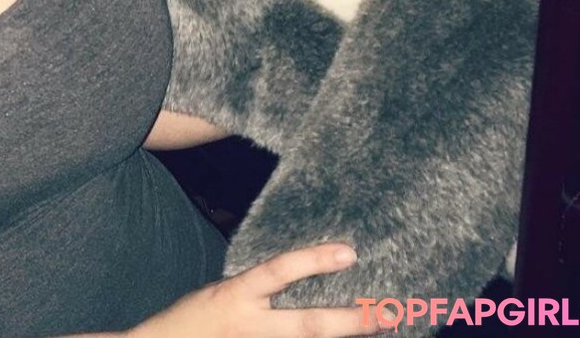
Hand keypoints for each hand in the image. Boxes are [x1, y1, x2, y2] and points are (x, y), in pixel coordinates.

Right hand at [130, 244, 387, 337]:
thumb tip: (299, 277)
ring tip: (379, 328)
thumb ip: (257, 288)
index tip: (350, 252)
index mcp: (236, 295)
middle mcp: (249, 326)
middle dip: (351, 321)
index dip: (314, 261)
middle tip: (387, 313)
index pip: (279, 271)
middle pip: (309, 326)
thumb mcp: (223, 293)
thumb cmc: (192, 320)